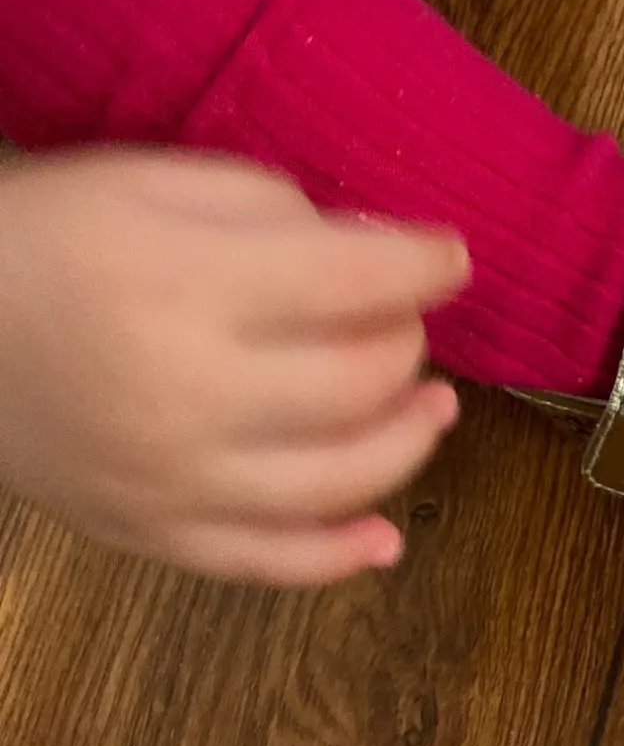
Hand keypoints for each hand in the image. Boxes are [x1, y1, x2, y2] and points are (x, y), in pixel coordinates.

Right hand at [0, 149, 469, 585]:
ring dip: (408, 445)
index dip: (426, 266)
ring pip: (336, 481)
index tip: (454, 257)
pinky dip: (338, 559)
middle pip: (357, 380)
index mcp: (189, 285)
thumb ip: (273, 209)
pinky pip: (265, 563)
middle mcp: (188, 392)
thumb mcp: (153, 182)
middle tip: (409, 318)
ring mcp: (172, 478)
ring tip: (436, 408)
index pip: (354, 280)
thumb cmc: (46, 237)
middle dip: (408, 343)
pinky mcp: (151, 533)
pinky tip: (387, 539)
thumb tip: (379, 256)